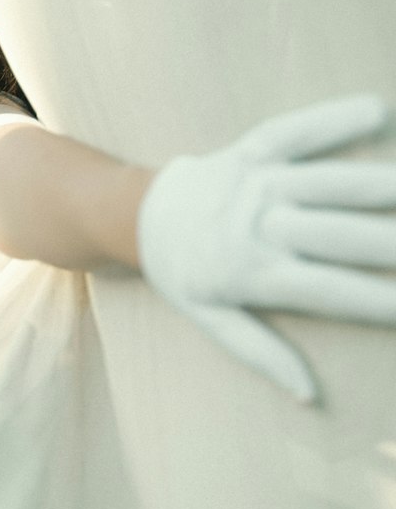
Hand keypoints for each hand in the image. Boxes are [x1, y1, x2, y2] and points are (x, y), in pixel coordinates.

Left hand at [137, 95, 395, 402]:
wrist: (139, 215)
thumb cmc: (185, 274)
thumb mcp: (211, 319)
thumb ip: (261, 353)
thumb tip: (309, 396)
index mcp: (249, 274)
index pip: (328, 292)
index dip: (377, 302)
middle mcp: (256, 226)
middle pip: (340, 236)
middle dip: (394, 244)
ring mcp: (253, 184)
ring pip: (328, 183)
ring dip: (382, 185)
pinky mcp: (249, 150)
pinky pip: (294, 131)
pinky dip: (334, 119)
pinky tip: (377, 112)